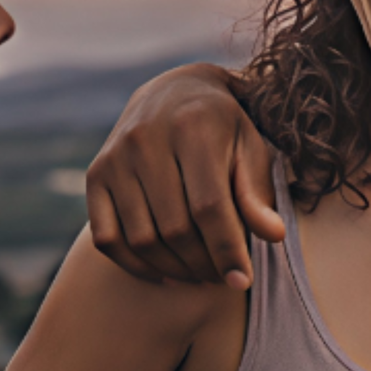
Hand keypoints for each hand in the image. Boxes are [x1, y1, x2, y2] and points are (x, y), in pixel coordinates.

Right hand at [83, 63, 282, 286]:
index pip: (209, 206)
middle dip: (203, 263)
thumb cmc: (223, 128)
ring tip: (201, 276)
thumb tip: (274, 235)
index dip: (226, 249)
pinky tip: (165, 274)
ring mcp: (115, 159)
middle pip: (175, 227)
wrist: (174, 91)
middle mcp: (146, 140)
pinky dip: (135, 266)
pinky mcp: (95, 175)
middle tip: (223, 277)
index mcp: (193, 127)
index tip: (242, 280)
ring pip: (141, 238)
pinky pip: (107, 238)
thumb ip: (258, 192)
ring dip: (174, 270)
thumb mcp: (250, 148)